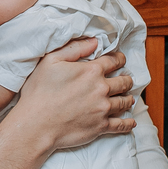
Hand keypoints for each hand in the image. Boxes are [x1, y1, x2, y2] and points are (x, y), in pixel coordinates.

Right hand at [13, 37, 135, 150]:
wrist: (36, 124)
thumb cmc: (39, 92)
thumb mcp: (51, 61)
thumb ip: (74, 49)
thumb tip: (94, 42)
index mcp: (91, 71)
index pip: (114, 61)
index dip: (119, 58)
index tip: (121, 60)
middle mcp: (102, 89)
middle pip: (124, 82)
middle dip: (126, 79)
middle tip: (126, 79)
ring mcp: (103, 109)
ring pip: (125, 102)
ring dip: (128, 98)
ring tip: (128, 98)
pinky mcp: (101, 126)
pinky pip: (121, 125)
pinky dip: (128, 124)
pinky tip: (130, 123)